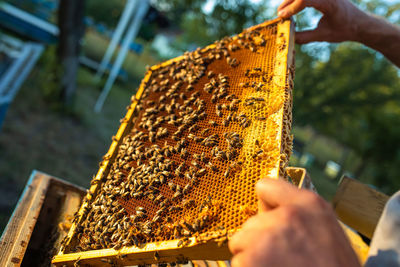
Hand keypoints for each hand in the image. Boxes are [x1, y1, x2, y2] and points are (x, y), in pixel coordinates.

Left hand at [228, 178, 360, 266]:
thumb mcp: (327, 230)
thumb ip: (298, 212)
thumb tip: (266, 208)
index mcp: (309, 204)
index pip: (265, 186)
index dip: (266, 206)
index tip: (270, 220)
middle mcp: (286, 216)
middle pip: (251, 222)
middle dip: (260, 239)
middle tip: (284, 258)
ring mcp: (266, 238)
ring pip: (240, 243)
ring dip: (252, 257)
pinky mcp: (249, 260)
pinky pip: (237, 262)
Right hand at [277, 0, 365, 43]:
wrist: (360, 23)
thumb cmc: (344, 30)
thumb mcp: (323, 35)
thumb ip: (305, 37)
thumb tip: (288, 37)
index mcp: (330, 2)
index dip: (292, 8)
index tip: (283, 18)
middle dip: (288, 3)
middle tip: (280, 15)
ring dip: (291, 1)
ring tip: (283, 13)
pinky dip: (297, 1)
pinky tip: (292, 9)